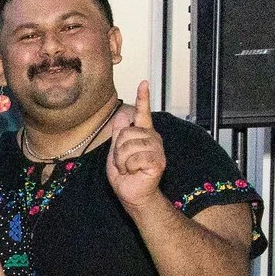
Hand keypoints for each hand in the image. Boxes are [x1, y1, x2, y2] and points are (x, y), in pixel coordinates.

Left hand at [106, 80, 165, 208]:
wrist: (131, 193)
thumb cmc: (125, 175)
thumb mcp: (116, 151)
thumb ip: (119, 134)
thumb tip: (121, 115)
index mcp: (143, 134)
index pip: (143, 113)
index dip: (143, 97)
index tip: (143, 82)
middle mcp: (152, 138)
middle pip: (125, 134)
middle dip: (118, 151)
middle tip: (125, 163)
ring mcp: (157, 149)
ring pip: (128, 146)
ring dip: (122, 161)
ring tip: (129, 168)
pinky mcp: (158, 161)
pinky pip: (135, 158)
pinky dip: (129, 168)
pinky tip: (135, 172)